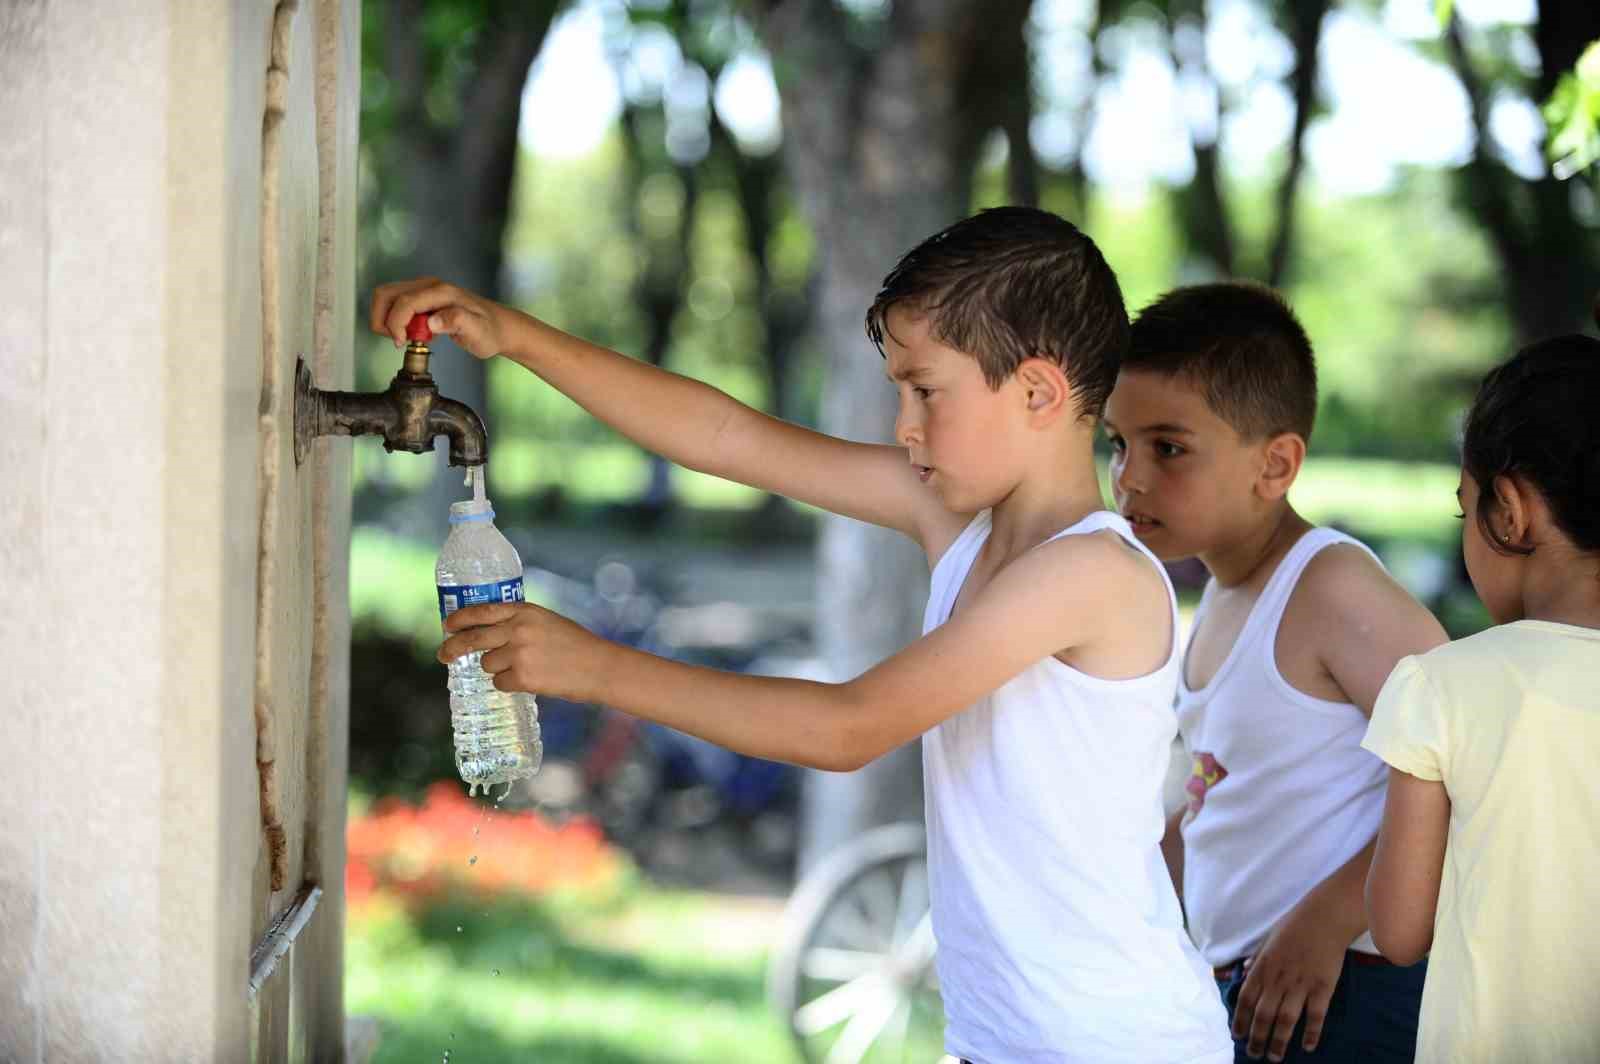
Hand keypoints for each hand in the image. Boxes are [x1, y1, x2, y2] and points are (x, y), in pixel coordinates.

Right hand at [370, 277, 516, 359]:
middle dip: (383, 319)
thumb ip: (456, 322)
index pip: (404, 302)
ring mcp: (424, 291)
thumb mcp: (478, 331)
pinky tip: (415, 335)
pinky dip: (395, 321)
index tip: (401, 343)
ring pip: (387, 299)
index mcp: (440, 292)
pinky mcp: (422, 300)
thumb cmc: (490, 331)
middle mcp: (429, 286)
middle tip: (398, 340)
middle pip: (386, 294)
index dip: (395, 324)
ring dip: (387, 320)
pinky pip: (396, 306)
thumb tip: (432, 322)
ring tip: (406, 338)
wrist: (499, 327)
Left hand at [438, 602, 612, 702]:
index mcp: (525, 611)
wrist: (598, 666)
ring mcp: (519, 654)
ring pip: (487, 664)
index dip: (460, 618)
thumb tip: (489, 635)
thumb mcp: (547, 622)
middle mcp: (519, 630)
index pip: (482, 611)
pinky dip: (509, 684)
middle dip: (453, 648)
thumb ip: (520, 623)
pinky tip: (529, 680)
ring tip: (522, 668)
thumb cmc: (576, 645)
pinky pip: (499, 683)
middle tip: (443, 654)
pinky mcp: (523, 677)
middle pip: (473, 638)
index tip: (447, 626)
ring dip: (496, 668)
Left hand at [1232, 906, 1349, 1059]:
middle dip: (1256, 1038)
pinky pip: (1316, 1016)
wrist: (1324, 918)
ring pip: (1286, 1020)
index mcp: (1262, 967)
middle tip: (1254, 1055)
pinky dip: (1311, 1033)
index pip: (1246, 1000)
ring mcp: (1301, 984)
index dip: (1240, 1020)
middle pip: (1263, 1015)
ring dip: (1279, 1042)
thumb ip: (1256, 960)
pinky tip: (1307, 1047)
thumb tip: (1244, 974)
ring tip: (1274, 1057)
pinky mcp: (1323, 988)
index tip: (1236, 1036)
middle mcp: (1278, 979)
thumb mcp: (1267, 941)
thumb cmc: (1293, 927)